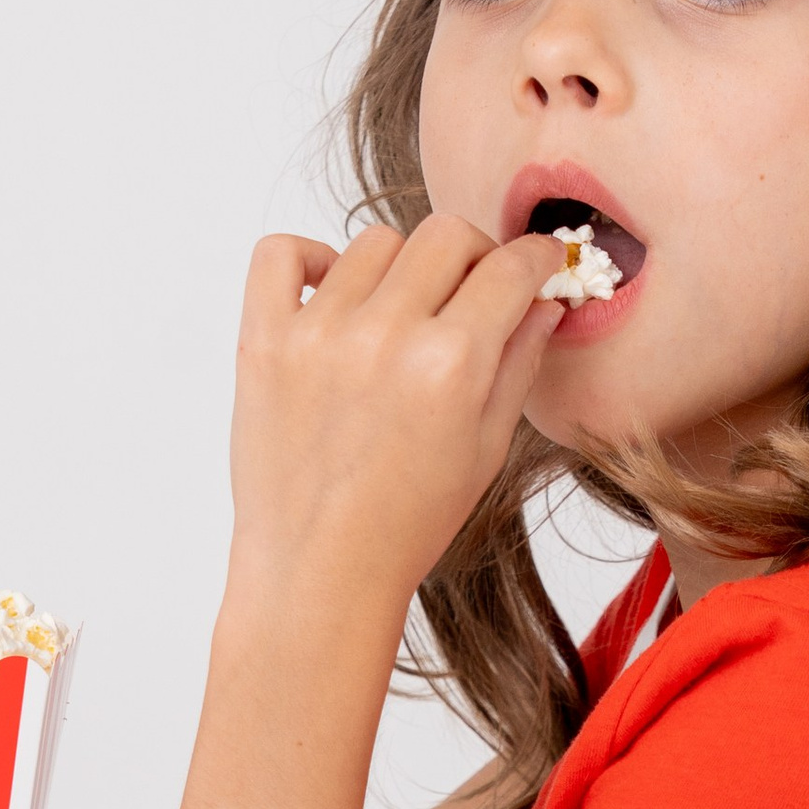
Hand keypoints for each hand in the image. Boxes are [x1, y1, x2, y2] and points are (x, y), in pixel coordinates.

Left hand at [230, 216, 567, 613]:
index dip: (537, 259)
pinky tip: (331, 295)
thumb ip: (519, 362)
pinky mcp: (264, 341)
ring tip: (398, 317)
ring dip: (399, 268)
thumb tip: (544, 301)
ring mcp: (319, 333)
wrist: (319, 572)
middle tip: (473, 294)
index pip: (510, 267)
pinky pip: (280, 253)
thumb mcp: (486, 449)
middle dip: (475, 258)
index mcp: (451, 363)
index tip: (539, 263)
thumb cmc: (406, 524)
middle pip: (447, 236)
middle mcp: (385, 335)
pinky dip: (308, 258)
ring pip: (375, 242)